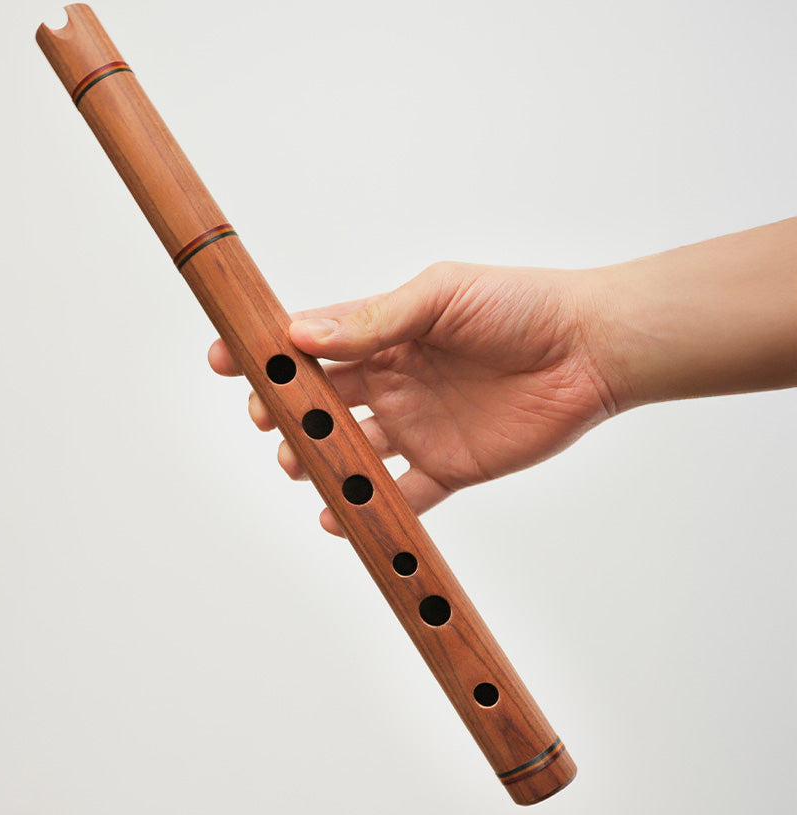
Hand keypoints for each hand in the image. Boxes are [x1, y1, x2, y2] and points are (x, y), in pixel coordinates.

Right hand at [208, 261, 616, 535]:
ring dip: (317, 460)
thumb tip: (300, 333)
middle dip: (285, 412)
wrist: (590, 349)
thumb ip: (373, 321)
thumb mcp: (439, 297)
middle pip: (322, 402)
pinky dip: (369, 510)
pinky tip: (338, 517)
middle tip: (267, 420)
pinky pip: (402, 497)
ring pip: (351, 451)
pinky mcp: (449, 467)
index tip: (224, 359)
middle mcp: (394, 381)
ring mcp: (418, 426)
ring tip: (298, 463)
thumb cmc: (519, 306)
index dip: (266, 353)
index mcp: (386, 334)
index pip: (312, 344)